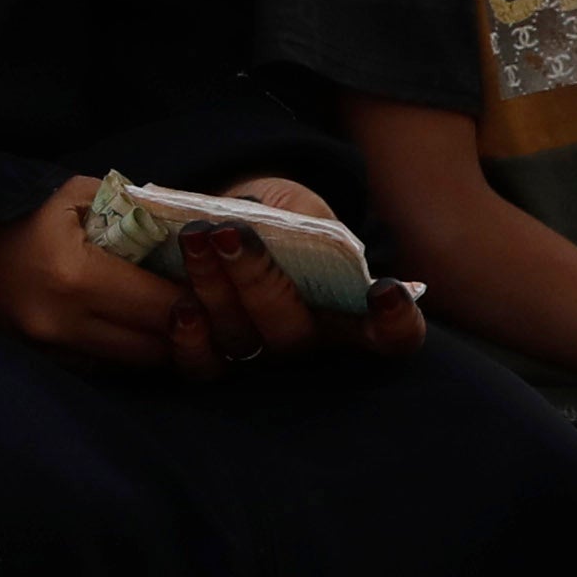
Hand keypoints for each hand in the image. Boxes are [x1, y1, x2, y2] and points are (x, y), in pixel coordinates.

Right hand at [0, 178, 407, 376]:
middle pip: (161, 345)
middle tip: (223, 303)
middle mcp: (63, 323)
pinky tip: (147, 325)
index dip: (206, 298)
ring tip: (189, 314)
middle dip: (196, 326)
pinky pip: (110, 366)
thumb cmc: (13, 212)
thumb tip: (207, 225)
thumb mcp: (75, 194)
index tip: (226, 280)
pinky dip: (134, 349)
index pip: (168, 306)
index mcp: (74, 276)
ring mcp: (51, 350)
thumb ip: (140, 209)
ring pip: (140, 363)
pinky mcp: (45, 363)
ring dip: (169, 343)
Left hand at [206, 175, 430, 360]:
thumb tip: (280, 232)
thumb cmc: (277, 218)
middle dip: (260, 279)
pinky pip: (199, 368)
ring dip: (214, 288)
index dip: (397, 324)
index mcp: (349, 314)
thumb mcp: (300, 208)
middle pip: (294, 333)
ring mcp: (257, 358)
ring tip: (196, 238)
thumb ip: (302, 223)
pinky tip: (180, 306)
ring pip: (240, 340)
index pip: (392, 337)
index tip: (383, 291)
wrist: (222, 224)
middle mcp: (307, 345)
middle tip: (230, 232)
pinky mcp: (210, 362)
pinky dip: (187, 340)